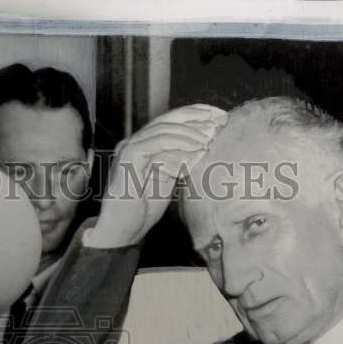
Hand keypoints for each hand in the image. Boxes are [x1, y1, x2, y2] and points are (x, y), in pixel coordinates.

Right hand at [87, 104, 226, 249]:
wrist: (123, 229)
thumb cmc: (144, 208)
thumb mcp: (168, 179)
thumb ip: (180, 161)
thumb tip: (203, 146)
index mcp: (144, 144)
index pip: (172, 120)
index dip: (197, 114)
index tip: (219, 117)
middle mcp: (135, 141)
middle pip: (168, 118)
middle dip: (197, 117)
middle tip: (219, 120)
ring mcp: (130, 148)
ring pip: (163, 129)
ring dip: (189, 133)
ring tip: (208, 140)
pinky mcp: (128, 159)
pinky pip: (155, 146)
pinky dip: (177, 147)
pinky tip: (194, 152)